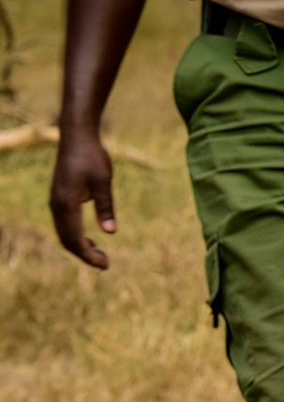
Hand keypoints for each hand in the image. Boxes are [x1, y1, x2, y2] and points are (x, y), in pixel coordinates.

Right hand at [50, 123, 117, 269]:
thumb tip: (111, 232)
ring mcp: (56, 202)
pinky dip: (75, 235)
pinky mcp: (59, 198)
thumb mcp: (103, 181)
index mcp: (66, 204)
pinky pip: (64, 224)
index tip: (105, 265)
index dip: (88, 256)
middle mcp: (57, 206)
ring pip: (64, 233)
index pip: (74, 239)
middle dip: (84, 255)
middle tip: (105, 263)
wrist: (76, 136)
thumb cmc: (92, 156)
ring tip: (100, 254)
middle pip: (66, 240)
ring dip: (79, 246)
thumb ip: (106, 207)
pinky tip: (91, 239)